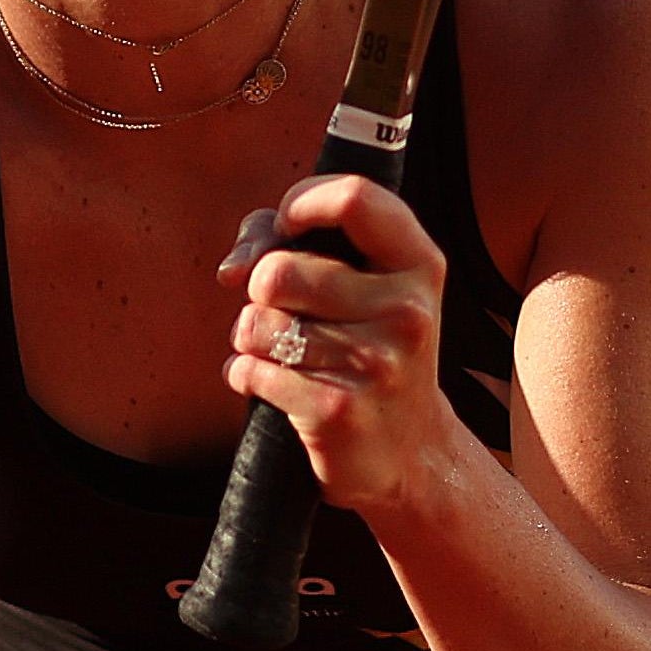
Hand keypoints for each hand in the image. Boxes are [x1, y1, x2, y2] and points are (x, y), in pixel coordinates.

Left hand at [219, 175, 458, 518]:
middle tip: (286, 311)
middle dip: (260, 290)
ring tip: (284, 352)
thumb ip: (285, 240)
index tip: (288, 226)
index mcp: (418, 263)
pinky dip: (246, 375)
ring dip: (252, 337)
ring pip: (255, 323)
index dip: (301, 202)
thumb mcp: (359, 281)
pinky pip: (250, 370)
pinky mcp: (337, 411)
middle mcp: (405, 310)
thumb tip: (232, 269)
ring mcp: (375, 364)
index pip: (354, 198)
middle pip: (278, 271)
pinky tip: (276, 386)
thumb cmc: (367, 344)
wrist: (410, 452)